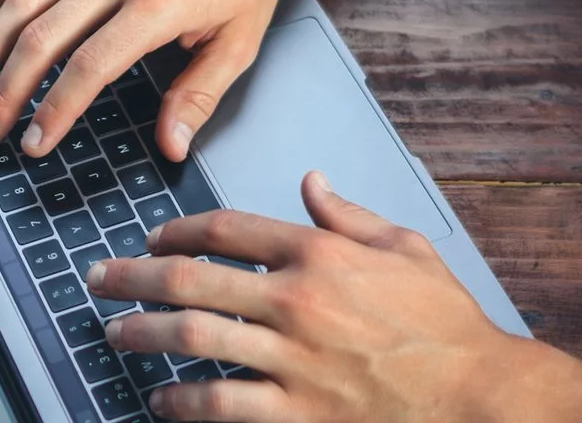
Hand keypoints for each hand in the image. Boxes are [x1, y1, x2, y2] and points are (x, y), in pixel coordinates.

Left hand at [87, 173, 581, 422]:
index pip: (225, 227)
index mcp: (321, 254)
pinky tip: (160, 399)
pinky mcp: (297, 414)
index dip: (176, 229)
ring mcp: (293, 360)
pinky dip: (180, 401)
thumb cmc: (449, 329)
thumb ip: (349, 216)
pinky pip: (218, 404)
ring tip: (113, 333)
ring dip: (141, 333)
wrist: (483, 399)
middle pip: (189, 277)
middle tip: (97, 278)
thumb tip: (311, 181)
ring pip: (192, 336)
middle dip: (131, 275)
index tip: (152, 237)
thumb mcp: (407, 251)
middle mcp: (298, 301)